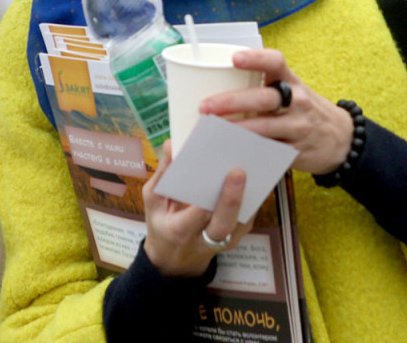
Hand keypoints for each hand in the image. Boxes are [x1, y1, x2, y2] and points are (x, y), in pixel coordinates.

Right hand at [142, 141, 251, 277]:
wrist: (177, 261)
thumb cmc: (162, 223)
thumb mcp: (153, 201)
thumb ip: (163, 173)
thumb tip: (172, 145)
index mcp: (177, 231)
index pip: (193, 219)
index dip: (202, 204)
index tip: (207, 181)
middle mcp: (203, 241)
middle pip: (222, 224)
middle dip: (231, 200)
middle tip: (238, 173)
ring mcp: (224, 242)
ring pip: (241, 222)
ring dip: (248, 196)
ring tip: (250, 167)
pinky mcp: (237, 237)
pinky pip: (247, 217)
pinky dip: (251, 198)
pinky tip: (253, 176)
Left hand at [198, 48, 352, 175]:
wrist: (343, 139)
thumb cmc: (306, 110)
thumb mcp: (294, 91)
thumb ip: (265, 87)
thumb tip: (217, 85)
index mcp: (292, 81)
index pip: (276, 62)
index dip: (256, 58)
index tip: (234, 58)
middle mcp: (298, 101)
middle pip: (263, 98)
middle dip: (232, 102)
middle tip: (206, 106)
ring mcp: (298, 127)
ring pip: (264, 127)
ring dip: (235, 128)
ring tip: (211, 129)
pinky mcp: (296, 151)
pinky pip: (269, 150)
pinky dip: (248, 149)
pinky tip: (229, 149)